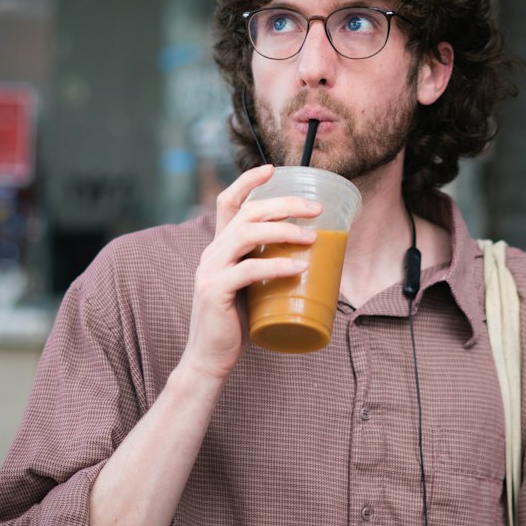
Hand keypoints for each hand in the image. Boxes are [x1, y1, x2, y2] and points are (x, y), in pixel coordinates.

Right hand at [183, 164, 319, 380]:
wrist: (210, 357)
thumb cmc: (236, 322)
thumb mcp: (250, 285)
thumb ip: (265, 265)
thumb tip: (308, 254)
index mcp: (219, 247)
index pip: (227, 202)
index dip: (247, 181)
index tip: (272, 168)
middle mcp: (212, 252)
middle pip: (247, 213)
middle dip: (283, 204)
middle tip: (315, 209)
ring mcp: (211, 270)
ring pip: (247, 234)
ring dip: (284, 231)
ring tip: (312, 237)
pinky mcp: (214, 291)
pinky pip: (248, 270)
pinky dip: (277, 266)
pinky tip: (299, 268)